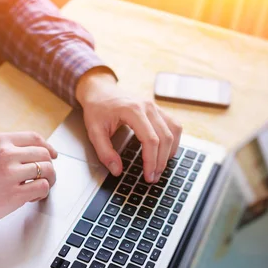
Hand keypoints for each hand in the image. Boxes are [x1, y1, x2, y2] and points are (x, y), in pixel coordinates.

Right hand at [0, 132, 57, 228]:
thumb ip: (5, 150)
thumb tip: (31, 154)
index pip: (34, 138)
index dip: (47, 147)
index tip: (52, 154)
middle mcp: (6, 154)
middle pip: (44, 154)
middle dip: (49, 166)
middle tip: (46, 176)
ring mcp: (11, 174)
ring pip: (47, 170)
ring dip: (48, 180)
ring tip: (39, 187)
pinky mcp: (15, 194)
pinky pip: (42, 187)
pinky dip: (42, 193)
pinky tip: (31, 197)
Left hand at [76, 68, 181, 182]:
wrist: (100, 90)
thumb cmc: (97, 109)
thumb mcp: (94, 131)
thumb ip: (104, 152)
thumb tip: (117, 170)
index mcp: (132, 110)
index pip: (150, 139)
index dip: (151, 160)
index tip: (148, 176)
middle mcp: (148, 106)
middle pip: (165, 137)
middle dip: (161, 161)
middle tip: (153, 177)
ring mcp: (155, 106)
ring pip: (173, 131)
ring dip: (169, 151)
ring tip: (159, 168)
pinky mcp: (158, 109)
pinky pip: (173, 125)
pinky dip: (173, 141)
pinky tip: (165, 152)